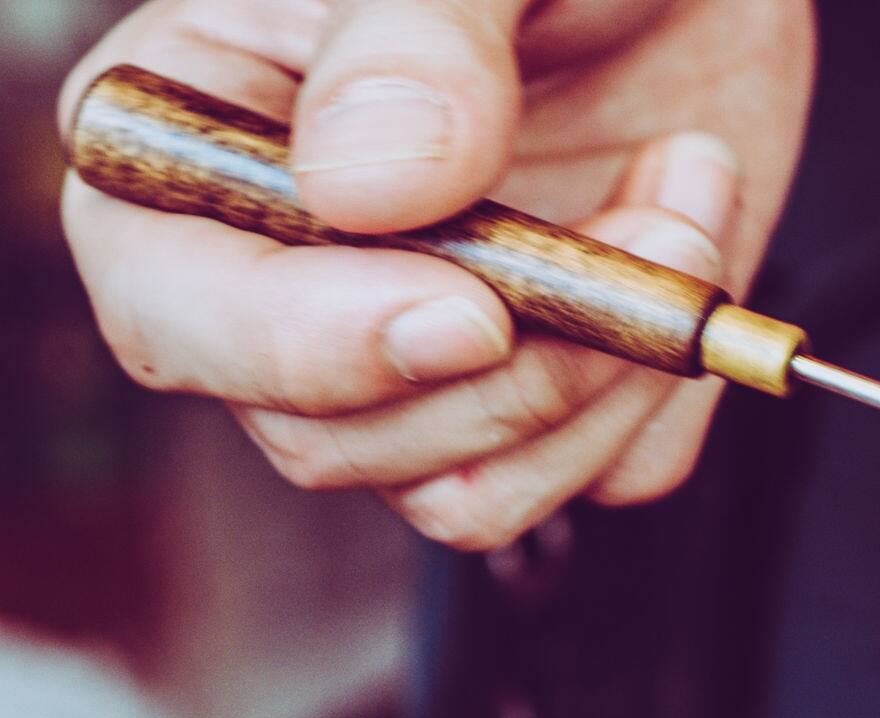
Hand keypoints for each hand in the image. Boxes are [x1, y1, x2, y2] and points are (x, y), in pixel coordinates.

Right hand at [59, 0, 814, 549]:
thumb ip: (413, 33)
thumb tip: (362, 192)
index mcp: (203, 143)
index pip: (173, 309)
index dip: (308, 346)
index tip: (471, 313)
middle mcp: (293, 279)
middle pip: (329, 440)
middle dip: (512, 368)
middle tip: (644, 219)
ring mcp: (425, 351)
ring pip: (466, 493)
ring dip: (604, 381)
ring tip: (678, 205)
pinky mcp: (554, 391)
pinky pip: (599, 476)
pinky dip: (667, 390)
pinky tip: (690, 238)